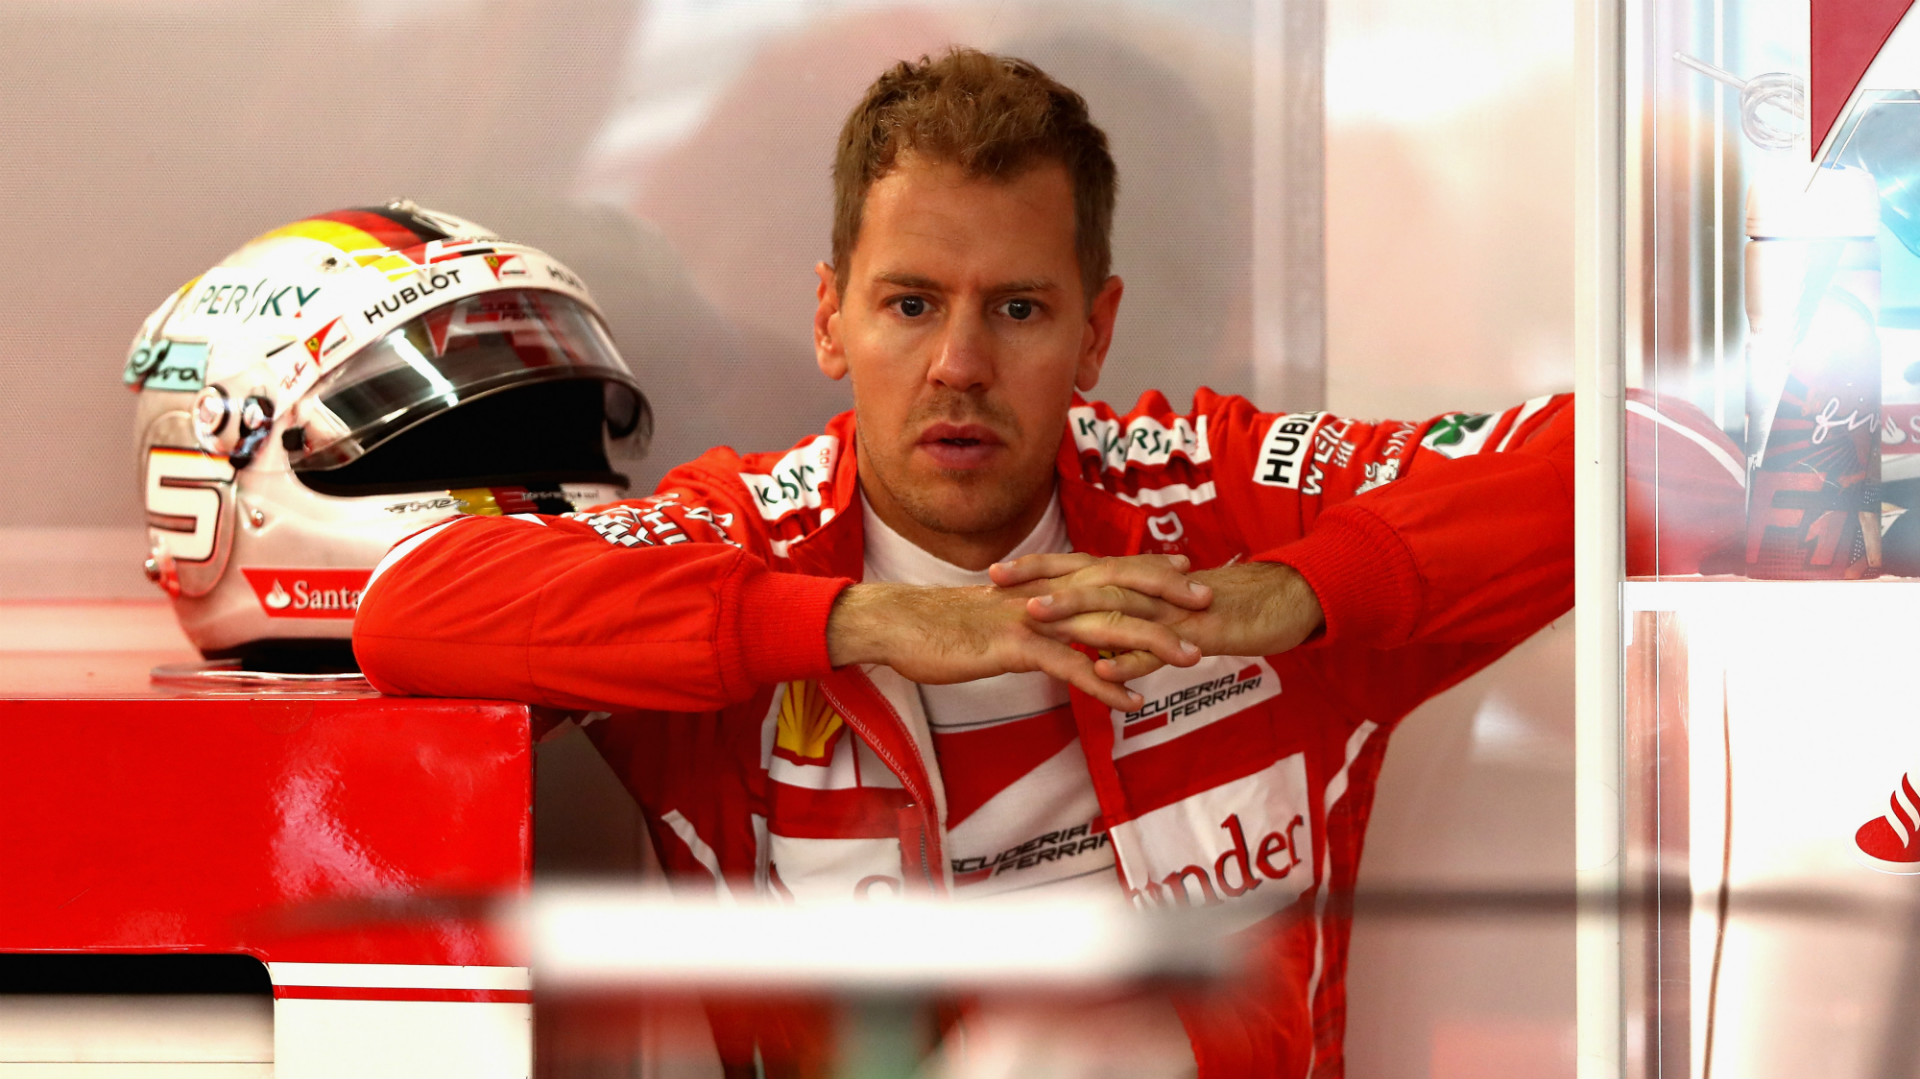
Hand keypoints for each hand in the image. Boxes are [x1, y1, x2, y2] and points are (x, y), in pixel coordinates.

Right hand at [825, 571, 1207, 711]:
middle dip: (1168, 594)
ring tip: (1192, 657)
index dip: (1147, 567)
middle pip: (1119, 586)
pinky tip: (1133, 703)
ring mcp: (1033, 619)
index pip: (1105, 567)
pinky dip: (1106, 684)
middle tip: (1210, 602)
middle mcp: (1045, 593)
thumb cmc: (940, 627)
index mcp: (1041, 583)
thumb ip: (1027, 619)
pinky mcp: (1016, 647)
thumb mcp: (993, 618)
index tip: (1185, 570)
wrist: (897, 626)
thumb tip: (1048, 630)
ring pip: (1106, 625)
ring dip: (1154, 642)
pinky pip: (1071, 667)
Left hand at [991, 554, 1323, 683]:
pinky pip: (1159, 647)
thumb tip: (1095, 644)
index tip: (993, 570)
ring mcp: (1171, 610)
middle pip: (1086, 577)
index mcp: (1140, 580)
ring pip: (1116, 607)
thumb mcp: (1169, 616)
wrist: (1286, 602)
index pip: (1079, 567)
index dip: (1038, 567)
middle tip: (994, 581)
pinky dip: (1130, 659)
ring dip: (1074, 612)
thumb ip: (1132, 624)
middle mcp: (1149, 587)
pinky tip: (1102, 671)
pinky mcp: (1196, 635)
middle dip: (1039, 578)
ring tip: (1035, 619)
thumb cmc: (1225, 611)